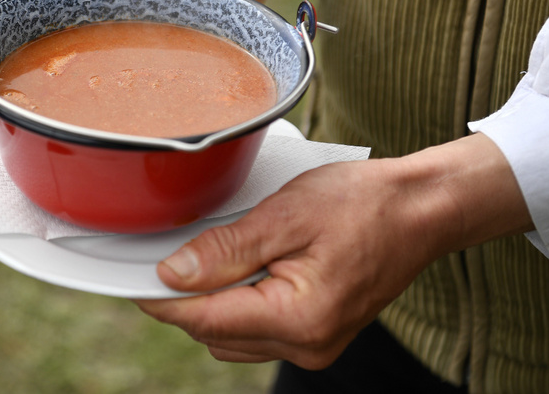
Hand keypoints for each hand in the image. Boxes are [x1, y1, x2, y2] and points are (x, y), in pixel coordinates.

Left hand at [135, 133, 532, 368]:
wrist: (420, 210)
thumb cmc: (364, 203)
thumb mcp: (286, 215)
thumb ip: (226, 251)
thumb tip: (173, 274)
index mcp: (299, 318)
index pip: (203, 318)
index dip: (160, 297)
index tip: (127, 276)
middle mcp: (306, 344)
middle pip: (213, 332)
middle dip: (183, 297)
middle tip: (167, 252)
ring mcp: (313, 344)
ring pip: (230, 335)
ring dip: (210, 300)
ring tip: (208, 255)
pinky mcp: (316, 333)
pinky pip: (256, 328)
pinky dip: (236, 302)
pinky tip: (239, 268)